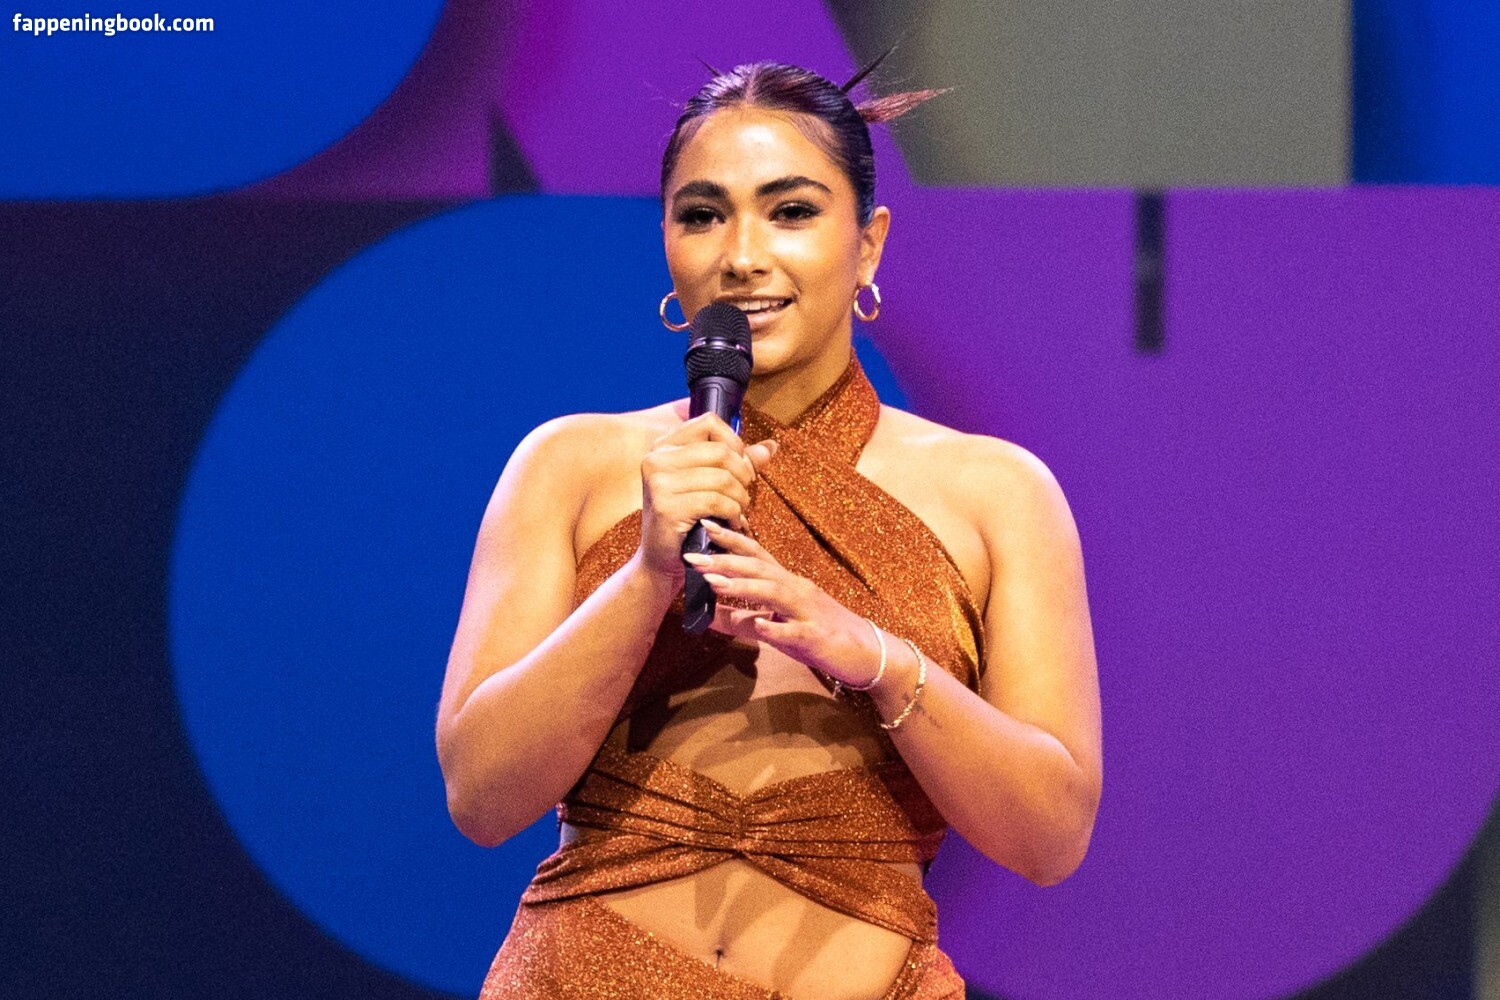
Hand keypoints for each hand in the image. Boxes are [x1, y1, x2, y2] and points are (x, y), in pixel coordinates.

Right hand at [636, 413, 778, 583]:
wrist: (663, 559)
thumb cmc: (688, 519)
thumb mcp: (710, 484)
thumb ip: (738, 463)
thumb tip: (771, 446)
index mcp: (663, 446)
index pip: (709, 422)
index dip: (734, 443)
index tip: (740, 468)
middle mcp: (656, 459)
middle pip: (720, 451)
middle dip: (743, 475)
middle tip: (743, 496)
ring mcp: (659, 483)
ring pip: (723, 478)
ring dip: (740, 499)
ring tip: (738, 512)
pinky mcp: (667, 507)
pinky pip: (717, 501)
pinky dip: (733, 514)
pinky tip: (731, 523)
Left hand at [684, 520, 879, 686]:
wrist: (869, 653)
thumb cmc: (819, 636)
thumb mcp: (776, 627)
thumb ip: (741, 621)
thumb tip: (704, 615)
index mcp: (788, 583)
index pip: (756, 554)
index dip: (730, 540)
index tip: (703, 527)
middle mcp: (798, 590)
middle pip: (760, 568)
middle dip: (725, 561)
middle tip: (692, 557)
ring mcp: (809, 612)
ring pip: (775, 593)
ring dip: (744, 586)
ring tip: (715, 583)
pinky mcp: (818, 637)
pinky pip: (796, 631)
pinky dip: (777, 627)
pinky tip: (759, 625)